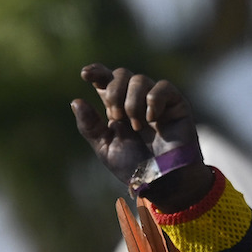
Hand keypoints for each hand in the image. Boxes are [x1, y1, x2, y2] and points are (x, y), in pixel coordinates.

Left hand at [73, 64, 206, 200]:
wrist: (161, 180)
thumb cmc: (134, 167)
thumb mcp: (106, 148)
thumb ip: (90, 126)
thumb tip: (76, 101)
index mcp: (117, 108)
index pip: (106, 81)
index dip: (97, 72)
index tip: (84, 74)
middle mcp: (136, 100)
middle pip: (121, 74)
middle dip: (114, 93)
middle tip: (116, 117)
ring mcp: (156, 100)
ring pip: (139, 80)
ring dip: (132, 103)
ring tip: (137, 127)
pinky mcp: (176, 103)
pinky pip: (162, 87)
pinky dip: (153, 101)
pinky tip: (153, 119)